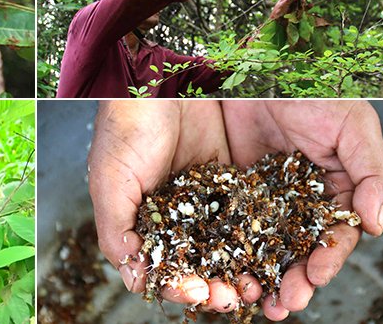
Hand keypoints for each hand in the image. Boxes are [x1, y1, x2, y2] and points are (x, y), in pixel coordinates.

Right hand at [88, 101, 263, 312]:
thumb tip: (134, 278)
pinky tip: (272, 248)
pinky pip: (246, 216)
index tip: (198, 290)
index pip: (162, 270)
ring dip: (241, 269)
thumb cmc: (124, 130)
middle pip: (198, 266)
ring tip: (257, 281)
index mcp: (142, 226)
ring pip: (226, 248)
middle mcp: (174, 219)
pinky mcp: (229, 182)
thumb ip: (117, 232)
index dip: (179, 286)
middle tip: (234, 296)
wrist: (159, 85)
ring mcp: (203, 202)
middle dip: (216, 286)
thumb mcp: (111, 183)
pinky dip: (259, 237)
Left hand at [221, 100, 382, 320]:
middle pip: (297, 251)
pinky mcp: (232, 190)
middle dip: (292, 281)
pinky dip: (229, 251)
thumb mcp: (352, 126)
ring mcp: (265, 198)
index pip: (335, 236)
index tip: (314, 276)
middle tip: (281, 305)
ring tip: (253, 299)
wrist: (258, 69)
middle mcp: (300, 201)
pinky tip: (224, 270)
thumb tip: (375, 225)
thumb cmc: (313, 92)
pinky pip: (230, 226)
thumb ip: (370, 175)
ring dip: (261, 277)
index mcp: (334, 191)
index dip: (327, 258)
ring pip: (264, 247)